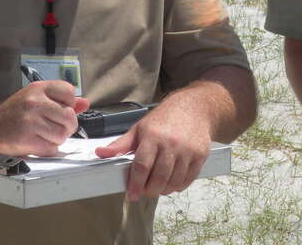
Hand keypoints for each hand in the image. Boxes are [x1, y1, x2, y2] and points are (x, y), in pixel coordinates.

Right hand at [0, 81, 88, 156]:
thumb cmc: (15, 111)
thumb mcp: (37, 98)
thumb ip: (61, 100)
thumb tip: (84, 103)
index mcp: (39, 88)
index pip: (69, 92)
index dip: (69, 104)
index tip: (60, 109)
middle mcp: (35, 102)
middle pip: (69, 117)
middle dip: (67, 126)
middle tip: (57, 128)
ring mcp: (30, 121)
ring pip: (62, 134)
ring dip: (58, 139)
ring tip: (46, 136)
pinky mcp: (25, 139)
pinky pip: (51, 148)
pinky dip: (48, 149)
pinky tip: (38, 144)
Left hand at [95, 102, 211, 200]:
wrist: (195, 107)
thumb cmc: (165, 118)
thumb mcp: (140, 128)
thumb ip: (121, 144)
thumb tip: (101, 154)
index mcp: (153, 136)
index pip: (142, 165)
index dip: (135, 184)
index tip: (132, 194)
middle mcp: (171, 143)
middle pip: (159, 177)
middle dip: (149, 190)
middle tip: (145, 191)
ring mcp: (188, 150)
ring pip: (174, 181)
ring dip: (164, 190)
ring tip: (158, 187)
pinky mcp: (200, 155)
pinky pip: (189, 179)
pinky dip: (179, 186)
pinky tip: (172, 182)